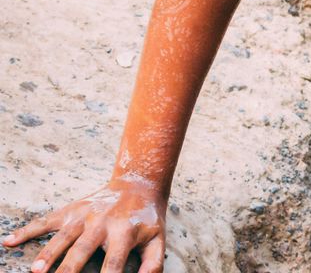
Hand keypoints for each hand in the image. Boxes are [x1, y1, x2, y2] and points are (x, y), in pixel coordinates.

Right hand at [2, 177, 165, 272]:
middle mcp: (101, 223)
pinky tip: (9, 241)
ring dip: (48, 254)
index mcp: (124, 232)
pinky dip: (27, 230)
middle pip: (82, 250)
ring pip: (62, 237)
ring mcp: (83, 216)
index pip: (113, 262)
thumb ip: (153, 263)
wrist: (137, 184)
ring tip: (36, 271)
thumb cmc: (147, 219)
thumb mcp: (158, 239)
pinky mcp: (70, 211)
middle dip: (68, 269)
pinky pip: (46, 221)